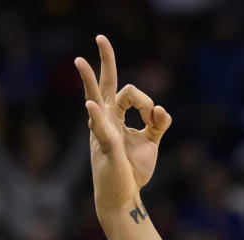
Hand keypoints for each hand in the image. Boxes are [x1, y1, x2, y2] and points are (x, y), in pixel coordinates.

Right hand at [74, 35, 171, 214]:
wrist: (124, 195)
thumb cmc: (133, 169)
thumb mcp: (151, 142)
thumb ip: (158, 124)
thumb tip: (162, 110)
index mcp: (116, 117)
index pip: (130, 93)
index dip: (147, 102)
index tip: (155, 119)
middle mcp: (106, 120)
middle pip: (105, 85)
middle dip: (105, 62)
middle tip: (101, 38)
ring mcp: (103, 131)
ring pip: (96, 100)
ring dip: (89, 80)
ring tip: (81, 61)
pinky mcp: (106, 147)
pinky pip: (100, 129)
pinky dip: (97, 118)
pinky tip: (92, 106)